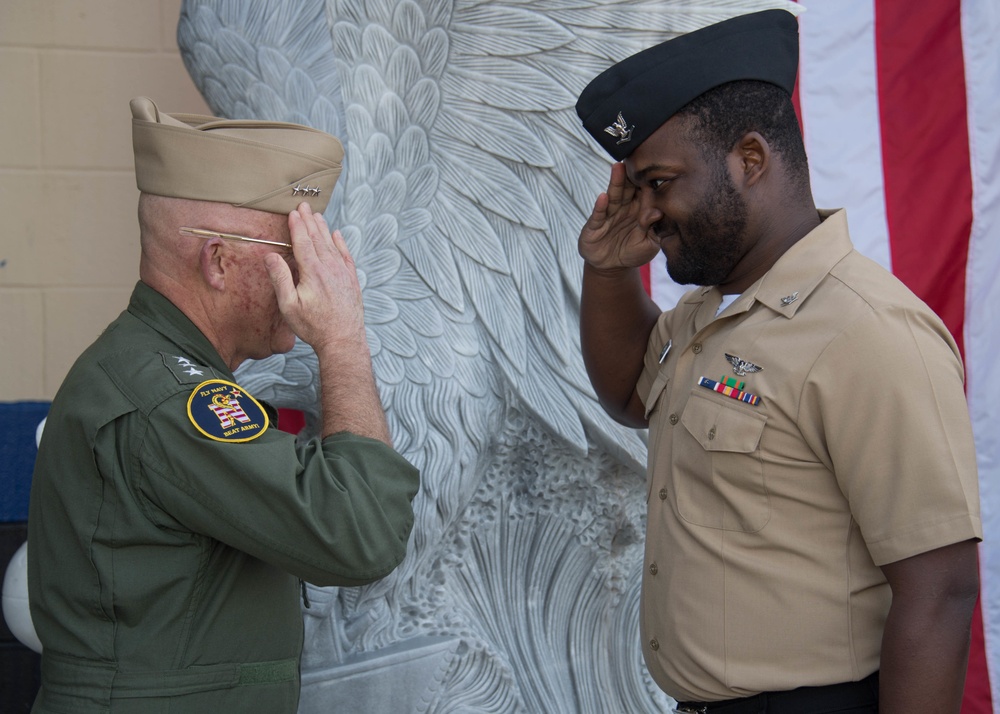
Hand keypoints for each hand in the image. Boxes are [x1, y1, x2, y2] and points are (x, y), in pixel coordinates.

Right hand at [265, 202, 366, 354]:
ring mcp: (343, 273)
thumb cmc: (313, 326)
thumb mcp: (289, 306)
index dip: (297, 226)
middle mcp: (330, 268)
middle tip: (304, 206)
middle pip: (317, 239)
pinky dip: (341, 243)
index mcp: (313, 272)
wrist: (344, 340)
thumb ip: (280, 278)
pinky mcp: (352, 280)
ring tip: (317, 215)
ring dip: (323, 229)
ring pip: (332, 244)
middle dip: (310, 221)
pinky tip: (337, 235)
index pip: (303, 242)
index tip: (293, 212)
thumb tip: (271, 256)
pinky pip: (346, 256)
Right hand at [579, 162, 659, 270]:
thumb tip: (657, 213)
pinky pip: (598, 214)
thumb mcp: (648, 245)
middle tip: (636, 158)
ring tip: (618, 167)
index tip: (657, 171)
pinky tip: (603, 197)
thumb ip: (653, 230)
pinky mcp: (595, 225)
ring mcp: (609, 215)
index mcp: (641, 209)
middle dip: (632, 174)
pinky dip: (600, 206)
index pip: (647, 193)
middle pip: (629, 188)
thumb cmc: (633, 252)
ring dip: (616, 181)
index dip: (651, 184)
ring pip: (614, 195)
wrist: (611, 267)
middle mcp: (625, 208)